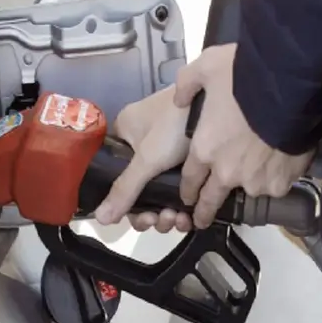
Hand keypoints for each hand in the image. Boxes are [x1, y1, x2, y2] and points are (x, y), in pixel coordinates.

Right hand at [94, 85, 192, 232]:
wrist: (221, 101)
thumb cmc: (175, 125)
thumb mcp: (147, 159)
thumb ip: (125, 190)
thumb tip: (100, 219)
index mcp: (124, 134)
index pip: (113, 175)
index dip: (125, 203)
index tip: (142, 218)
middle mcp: (141, 142)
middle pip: (138, 188)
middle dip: (150, 212)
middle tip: (163, 221)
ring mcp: (165, 149)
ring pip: (159, 191)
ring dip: (167, 212)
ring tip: (180, 219)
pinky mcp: (187, 156)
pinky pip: (178, 186)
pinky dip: (181, 204)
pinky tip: (190, 215)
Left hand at [174, 44, 313, 228]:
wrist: (291, 90)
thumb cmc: (246, 77)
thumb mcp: (206, 67)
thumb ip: (187, 84)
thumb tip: (179, 99)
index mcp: (204, 150)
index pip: (189, 180)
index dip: (188, 189)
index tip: (188, 196)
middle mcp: (226, 172)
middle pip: (211, 200)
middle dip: (204, 211)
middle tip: (202, 219)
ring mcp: (255, 181)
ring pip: (248, 189)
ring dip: (249, 182)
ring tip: (259, 165)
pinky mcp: (281, 183)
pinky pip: (275, 185)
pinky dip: (276, 176)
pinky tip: (281, 160)